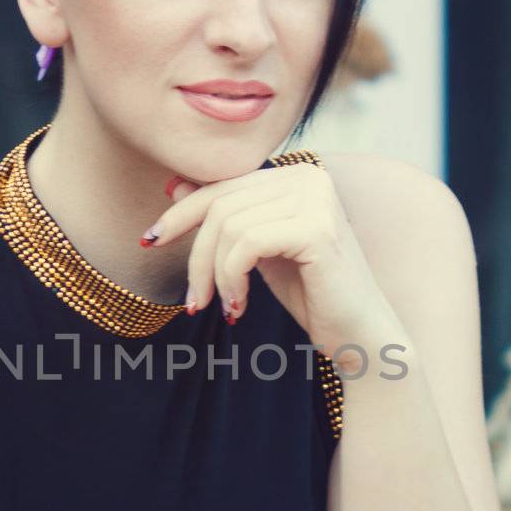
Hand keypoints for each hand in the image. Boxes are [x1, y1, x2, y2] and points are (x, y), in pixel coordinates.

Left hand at [142, 164, 398, 371]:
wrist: (360, 335)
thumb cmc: (312, 296)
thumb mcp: (257, 252)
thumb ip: (227, 216)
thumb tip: (174, 185)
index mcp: (297, 175)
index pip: (223, 186)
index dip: (180, 213)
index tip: (150, 240)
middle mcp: (309, 176)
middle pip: (221, 205)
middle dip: (196, 256)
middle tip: (194, 301)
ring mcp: (316, 199)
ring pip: (228, 226)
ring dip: (214, 275)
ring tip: (225, 307)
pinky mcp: (316, 229)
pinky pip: (246, 245)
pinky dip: (231, 279)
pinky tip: (239, 307)